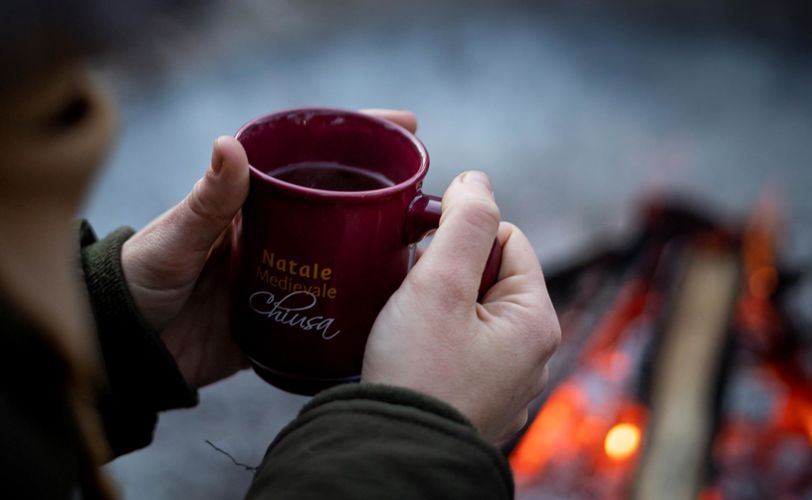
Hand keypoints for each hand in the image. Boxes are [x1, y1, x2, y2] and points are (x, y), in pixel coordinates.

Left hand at [121, 109, 417, 387]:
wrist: (130, 351)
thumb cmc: (140, 281)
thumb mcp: (172, 238)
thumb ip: (206, 200)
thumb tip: (230, 142)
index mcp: (254, 201)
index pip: (313, 158)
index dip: (358, 138)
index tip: (404, 125)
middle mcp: (279, 229)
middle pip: (342, 200)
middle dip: (385, 191)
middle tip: (427, 192)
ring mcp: (289, 270)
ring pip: (347, 248)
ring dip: (383, 243)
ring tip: (424, 243)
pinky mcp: (290, 313)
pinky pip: (336, 301)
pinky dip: (365, 297)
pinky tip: (395, 297)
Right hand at [362, 172, 559, 441]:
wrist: (391, 454)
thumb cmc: (416, 371)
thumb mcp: (439, 284)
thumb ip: (465, 222)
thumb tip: (478, 180)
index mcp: (536, 322)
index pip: (507, 240)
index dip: (461, 234)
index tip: (421, 250)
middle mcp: (532, 355)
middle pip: (490, 277)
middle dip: (447, 273)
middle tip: (411, 293)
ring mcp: (506, 383)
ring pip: (472, 313)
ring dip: (439, 306)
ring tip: (408, 323)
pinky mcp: (478, 400)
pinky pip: (462, 349)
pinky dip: (437, 340)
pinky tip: (412, 350)